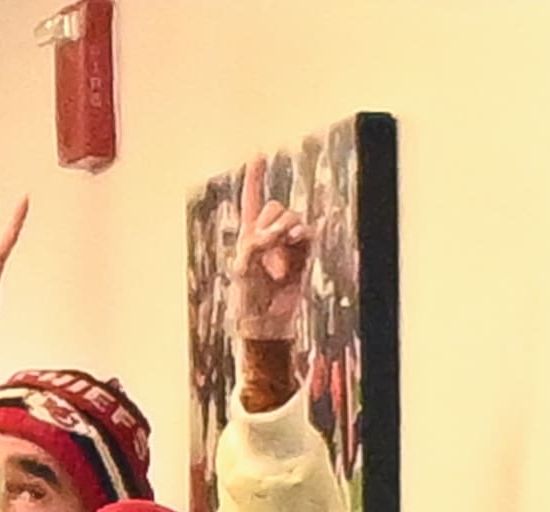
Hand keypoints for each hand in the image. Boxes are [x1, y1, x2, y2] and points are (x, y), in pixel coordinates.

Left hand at [231, 156, 309, 340]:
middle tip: (268, 245)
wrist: (267, 320)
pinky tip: (298, 239)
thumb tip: (282, 230)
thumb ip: (257, 242)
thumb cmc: (248, 296)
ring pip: (292, 217)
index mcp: (248, 234)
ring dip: (286, 229)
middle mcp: (268, 235)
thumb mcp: (242, 266)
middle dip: (271, 222)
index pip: (251, 200)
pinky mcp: (303, 255)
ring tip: (281, 252)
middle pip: (274, 207)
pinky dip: (303, 234)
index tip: (258, 154)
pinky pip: (307, 233)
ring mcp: (287, 244)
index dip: (255, 177)